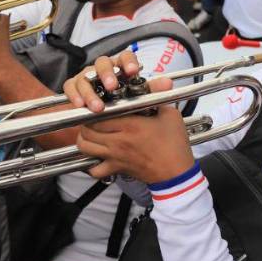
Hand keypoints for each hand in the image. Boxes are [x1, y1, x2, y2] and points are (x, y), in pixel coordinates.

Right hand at [64, 50, 173, 111]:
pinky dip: (74, 95)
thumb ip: (152, 89)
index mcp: (120, 66)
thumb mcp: (138, 94)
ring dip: (90, 92)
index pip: (124, 56)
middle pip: (102, 63)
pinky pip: (70, 86)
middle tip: (112, 87)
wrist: (102, 111)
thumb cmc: (122, 99)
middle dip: (107, 74)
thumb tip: (168, 84)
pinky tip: (79, 105)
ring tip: (98, 107)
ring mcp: (86, 76)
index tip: (133, 71)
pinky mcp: (73, 85)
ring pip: (85, 77)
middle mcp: (102, 68)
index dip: (128, 62)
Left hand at [68, 59, 190, 183]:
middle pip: (87, 130)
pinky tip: (97, 156)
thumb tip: (153, 88)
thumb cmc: (175, 145)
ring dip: (85, 139)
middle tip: (93, 118)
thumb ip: (158, 100)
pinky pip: (94, 169)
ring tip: (92, 134)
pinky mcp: (117, 168)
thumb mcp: (170, 116)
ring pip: (85, 147)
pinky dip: (91, 163)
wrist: (176, 172)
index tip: (99, 106)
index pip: (98, 116)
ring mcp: (115, 156)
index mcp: (130, 125)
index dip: (94, 110)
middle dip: (86, 122)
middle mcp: (118, 141)